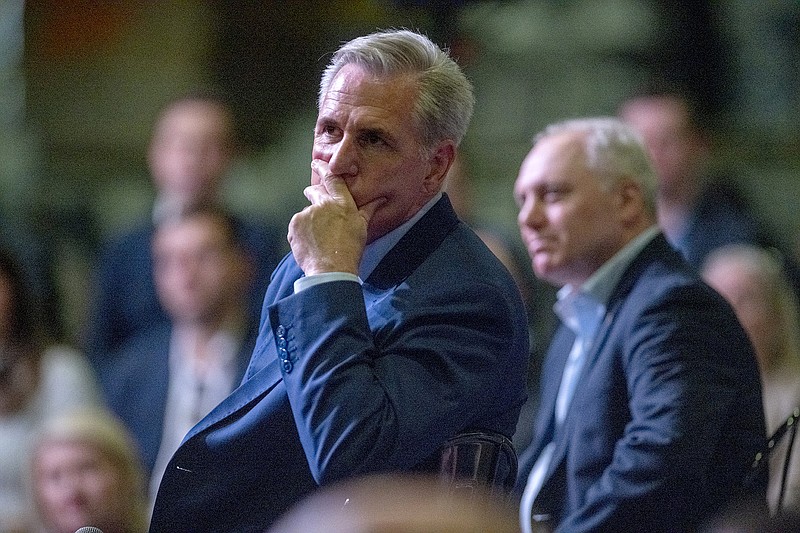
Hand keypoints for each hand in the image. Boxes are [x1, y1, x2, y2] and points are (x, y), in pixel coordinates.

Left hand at [288, 160, 383, 275]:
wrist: (331, 269)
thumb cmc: (350, 250)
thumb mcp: (362, 227)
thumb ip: (368, 210)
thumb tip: (379, 199)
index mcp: (341, 203)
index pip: (332, 179)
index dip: (324, 169)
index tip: (317, 163)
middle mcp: (322, 205)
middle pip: (315, 192)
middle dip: (313, 192)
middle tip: (312, 194)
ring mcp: (306, 214)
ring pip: (306, 213)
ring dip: (310, 221)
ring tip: (318, 238)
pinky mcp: (294, 226)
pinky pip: (297, 226)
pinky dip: (301, 233)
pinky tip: (310, 243)